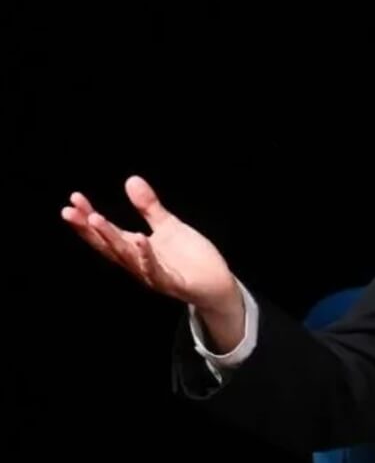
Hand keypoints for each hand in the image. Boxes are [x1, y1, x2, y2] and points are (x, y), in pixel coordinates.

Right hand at [61, 176, 244, 348]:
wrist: (217, 284)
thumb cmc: (190, 258)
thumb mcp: (169, 226)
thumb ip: (149, 207)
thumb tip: (130, 179)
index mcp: (135, 250)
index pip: (105, 233)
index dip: (87, 218)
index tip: (73, 199)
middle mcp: (137, 264)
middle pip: (107, 245)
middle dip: (88, 229)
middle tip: (69, 211)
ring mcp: (153, 275)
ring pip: (127, 257)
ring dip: (111, 238)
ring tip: (96, 218)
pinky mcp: (173, 283)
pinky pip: (157, 271)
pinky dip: (146, 256)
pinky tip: (140, 238)